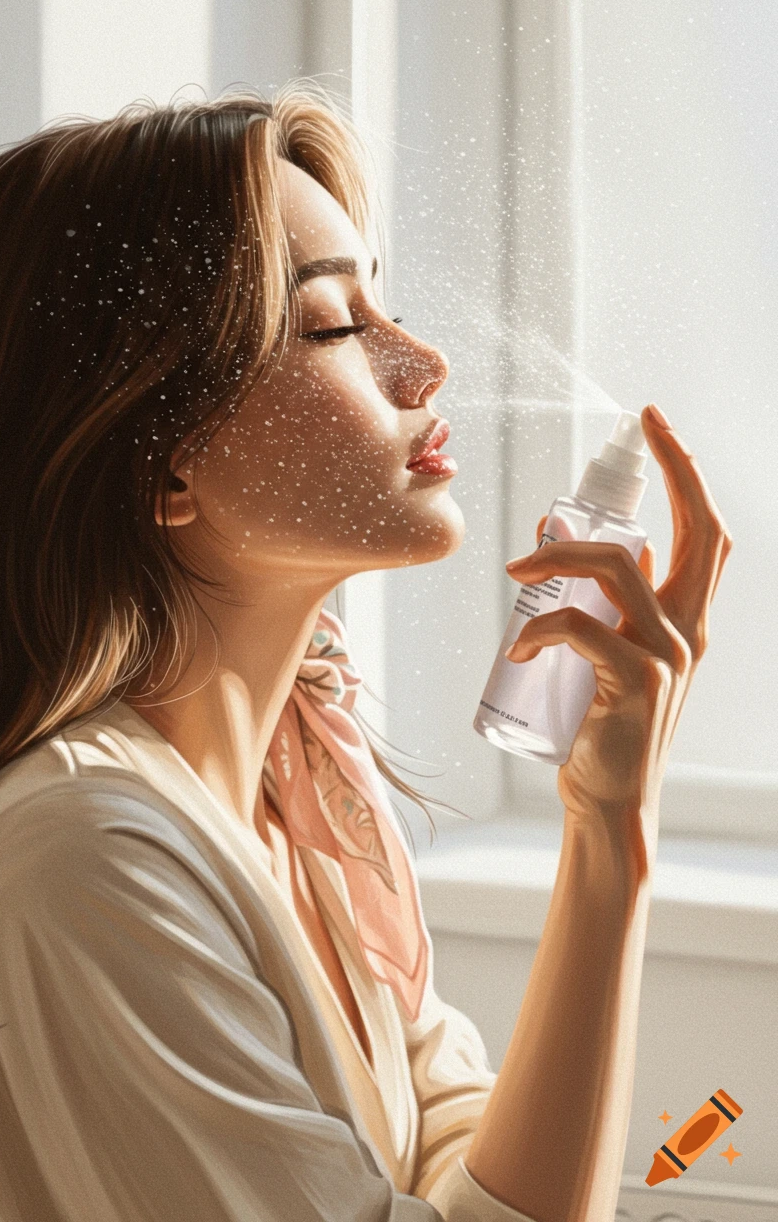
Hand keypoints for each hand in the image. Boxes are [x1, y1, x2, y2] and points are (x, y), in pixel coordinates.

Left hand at [503, 405, 731, 830]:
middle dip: (676, 471)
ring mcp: (667, 656)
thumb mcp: (607, 653)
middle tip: (642, 429)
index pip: (706, 533)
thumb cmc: (597, 724)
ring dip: (561, 556)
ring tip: (518, 572)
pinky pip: (582, 627)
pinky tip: (517, 649)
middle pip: (700, 533)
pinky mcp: (635, 682)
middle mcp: (688, 630)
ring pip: (619, 570)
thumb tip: (562, 537)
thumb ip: (600, 602)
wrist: (606, 798)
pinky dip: (540, 626)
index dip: (688, 475)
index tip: (657, 426)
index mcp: (684, 619)